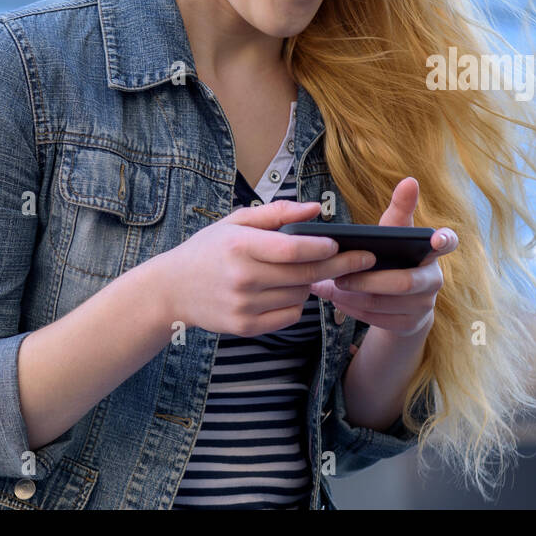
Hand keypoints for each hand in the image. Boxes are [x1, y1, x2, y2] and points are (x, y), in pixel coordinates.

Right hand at [156, 200, 376, 337]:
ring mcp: (244, 306)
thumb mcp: (236, 221)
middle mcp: (242, 278)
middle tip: (365, 259)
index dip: (323, 247)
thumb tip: (315, 209)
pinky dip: (296, 302)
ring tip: (303, 271)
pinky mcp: (245, 327)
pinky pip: (289, 315)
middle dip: (339, 266)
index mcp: (241, 246)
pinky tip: (287, 290)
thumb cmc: (209, 249)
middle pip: (304, 275)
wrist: (171, 289)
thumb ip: (278, 213)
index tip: (343, 243)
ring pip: (300, 295)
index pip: (294, 249)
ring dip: (310, 282)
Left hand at [310, 177, 456, 336]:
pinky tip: (338, 301)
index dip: (445, 240)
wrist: (400, 303)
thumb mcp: (394, 233)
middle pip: (403, 283)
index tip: (437, 238)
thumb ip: (400, 209)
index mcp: (432, 252)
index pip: (448, 243)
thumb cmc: (395, 257)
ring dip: (353, 296)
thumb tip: (410, 180)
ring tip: (329, 287)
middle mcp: (434, 278)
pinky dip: (353, 309)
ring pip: (385, 303)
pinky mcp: (411, 325)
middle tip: (340, 275)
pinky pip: (379, 319)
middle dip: (368, 280)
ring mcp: (425, 305)